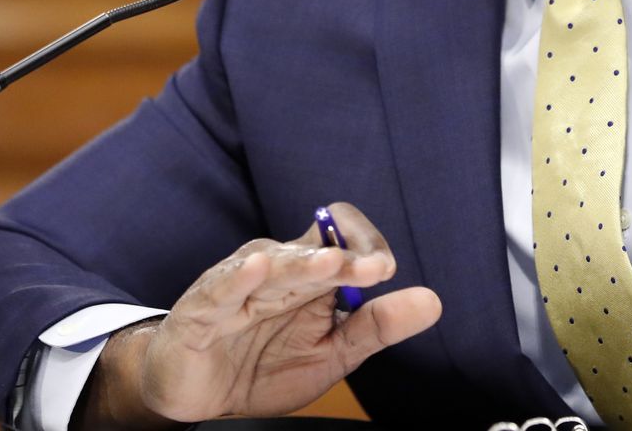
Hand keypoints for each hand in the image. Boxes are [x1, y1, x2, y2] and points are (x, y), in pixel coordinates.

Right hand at [77, 203, 442, 428]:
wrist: (200, 398)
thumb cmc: (263, 366)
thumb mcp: (331, 353)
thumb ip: (377, 326)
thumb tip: (431, 302)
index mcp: (308, 272)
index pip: (339, 232)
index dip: (365, 242)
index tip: (386, 268)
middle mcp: (274, 267)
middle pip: (313, 247)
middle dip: (347, 258)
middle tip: (377, 267)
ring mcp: (237, 284)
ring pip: (273, 263)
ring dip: (303, 263)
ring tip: (330, 264)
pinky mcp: (202, 309)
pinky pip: (220, 288)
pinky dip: (238, 277)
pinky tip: (258, 267)